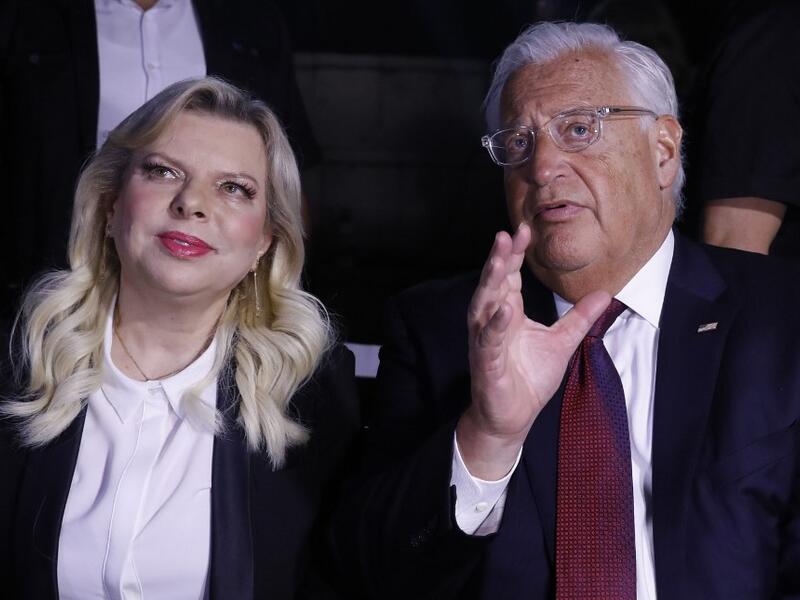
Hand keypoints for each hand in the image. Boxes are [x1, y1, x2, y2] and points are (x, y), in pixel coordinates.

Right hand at [456, 224, 610, 479]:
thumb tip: (604, 293)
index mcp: (508, 313)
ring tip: (501, 259)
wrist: (512, 417)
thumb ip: (579, 318)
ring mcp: (487, 341)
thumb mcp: (562, 343)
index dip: (515, 254)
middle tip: (509, 233)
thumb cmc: (528, 379)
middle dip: (500, 258)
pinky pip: (490, 341)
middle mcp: (492, 322)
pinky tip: (504, 308)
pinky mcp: (486, 364)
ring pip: (484, 305)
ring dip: (491, 282)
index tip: (524, 228)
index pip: (510, 276)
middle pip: (494, 283)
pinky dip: (496, 325)